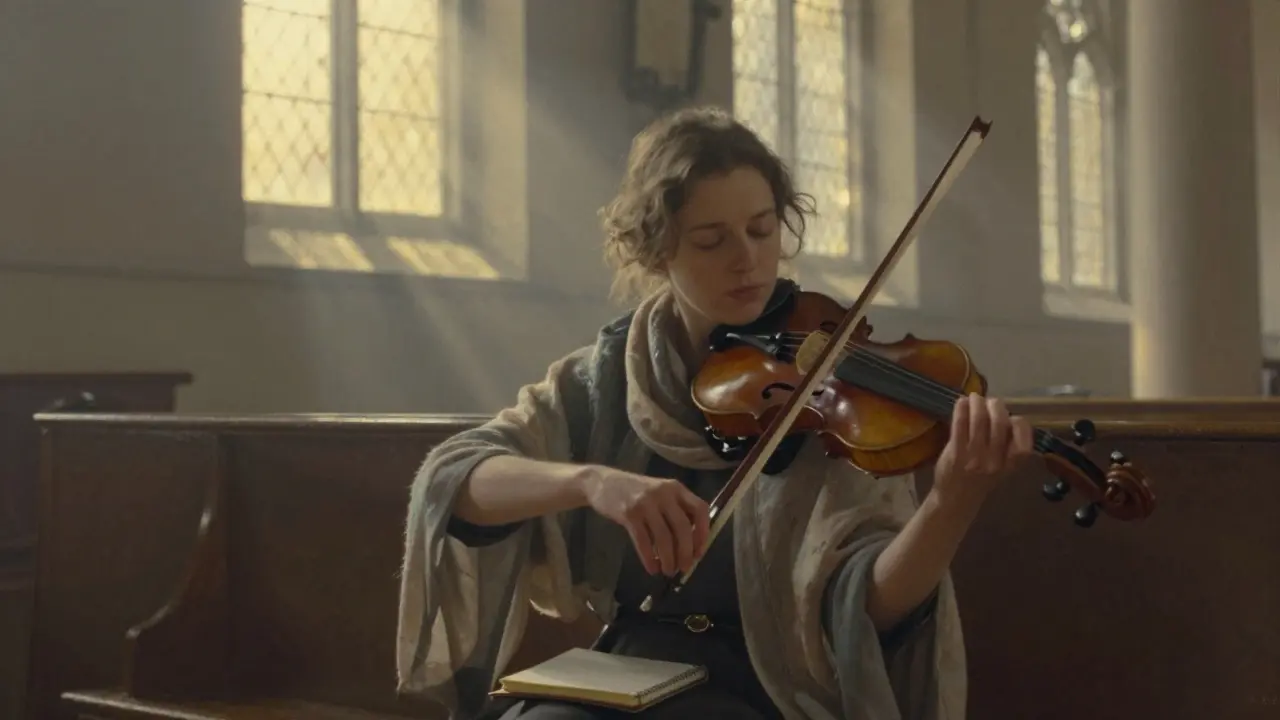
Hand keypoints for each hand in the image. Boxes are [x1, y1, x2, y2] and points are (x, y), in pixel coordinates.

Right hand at [579, 466, 709, 576]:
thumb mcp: (659, 493)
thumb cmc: (634, 492)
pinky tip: (651, 568)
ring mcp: (645, 503)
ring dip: (668, 559)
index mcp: (676, 488)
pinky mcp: (629, 514)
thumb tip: (691, 545)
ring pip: (664, 537)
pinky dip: (649, 558)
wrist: (601, 482)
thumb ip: (675, 511)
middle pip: (683, 527)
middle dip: (685, 552)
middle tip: (684, 568)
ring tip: (667, 571)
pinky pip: (643, 542)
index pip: (700, 509)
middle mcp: (663, 493)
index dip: (703, 533)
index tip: (699, 552)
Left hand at [934, 393, 1033, 505]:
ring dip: (978, 403)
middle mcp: (994, 461)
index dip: (1020, 425)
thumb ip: (1007, 447)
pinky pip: (960, 425)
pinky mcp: (955, 453)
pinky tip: (961, 402)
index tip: (1012, 416)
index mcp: (1009, 466)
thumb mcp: (1002, 469)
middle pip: (1000, 423)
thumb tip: (1005, 414)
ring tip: (975, 397)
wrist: (955, 500)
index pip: (1024, 442)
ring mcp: (974, 457)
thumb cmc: (979, 481)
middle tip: (990, 401)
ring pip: (979, 420)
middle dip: (996, 405)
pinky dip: (961, 409)